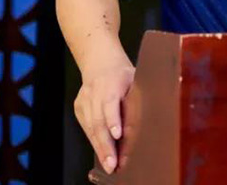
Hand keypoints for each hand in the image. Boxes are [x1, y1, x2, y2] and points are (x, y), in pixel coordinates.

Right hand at [74, 58, 134, 174]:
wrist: (100, 62)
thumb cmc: (124, 73)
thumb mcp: (135, 79)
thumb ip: (138, 98)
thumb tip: (147, 119)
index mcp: (111, 83)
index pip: (110, 103)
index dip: (113, 119)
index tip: (117, 134)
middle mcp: (94, 93)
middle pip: (98, 121)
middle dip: (106, 145)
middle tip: (113, 163)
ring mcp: (84, 101)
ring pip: (91, 128)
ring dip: (100, 148)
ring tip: (109, 165)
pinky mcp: (79, 108)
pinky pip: (86, 128)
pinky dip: (95, 142)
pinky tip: (102, 154)